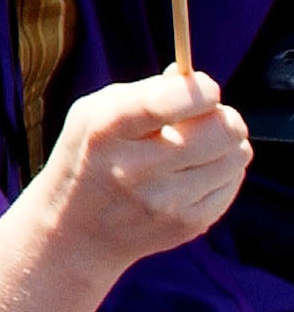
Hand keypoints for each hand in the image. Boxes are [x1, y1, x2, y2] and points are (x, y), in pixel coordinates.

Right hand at [35, 67, 251, 275]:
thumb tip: (194, 80)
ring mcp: (166, 202)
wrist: (75, 231)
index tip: (204, 89)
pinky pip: (233, 182)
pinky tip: (194, 172)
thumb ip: (144, 91)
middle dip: (223, 115)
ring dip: (226, 143)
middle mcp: (135, 169)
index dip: (201, 89)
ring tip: (199, 146)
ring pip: (237, 155)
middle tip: (207, 116)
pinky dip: (221, 171)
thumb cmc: (88, 158)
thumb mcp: (92, 114)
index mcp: (105, 131)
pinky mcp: (189, 225)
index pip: (167, 102)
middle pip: (222, 129)